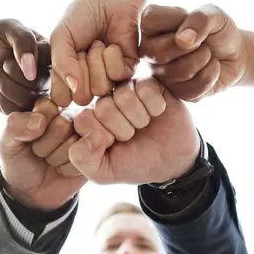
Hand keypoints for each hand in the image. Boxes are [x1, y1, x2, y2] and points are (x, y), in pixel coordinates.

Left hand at [0, 19, 50, 113]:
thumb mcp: (8, 28)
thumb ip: (23, 40)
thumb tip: (32, 72)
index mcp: (50, 54)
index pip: (52, 63)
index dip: (26, 60)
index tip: (11, 51)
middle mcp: (49, 76)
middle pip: (38, 84)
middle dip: (12, 72)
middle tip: (4, 63)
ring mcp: (36, 95)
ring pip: (27, 100)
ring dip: (4, 85)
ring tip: (0, 74)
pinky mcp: (22, 109)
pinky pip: (16, 111)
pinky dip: (1, 99)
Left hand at [0, 98, 85, 210]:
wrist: (31, 193)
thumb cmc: (18, 162)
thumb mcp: (6, 143)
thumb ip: (13, 126)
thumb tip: (40, 122)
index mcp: (47, 107)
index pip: (47, 108)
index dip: (34, 129)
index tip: (28, 139)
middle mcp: (69, 116)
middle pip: (63, 125)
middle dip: (45, 146)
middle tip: (40, 153)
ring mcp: (85, 135)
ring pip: (75, 143)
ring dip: (57, 159)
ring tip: (50, 161)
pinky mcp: (95, 153)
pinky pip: (86, 160)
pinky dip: (68, 170)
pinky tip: (63, 169)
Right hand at [50, 0, 162, 106]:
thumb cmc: (82, 15)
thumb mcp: (61, 37)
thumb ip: (61, 64)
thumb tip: (74, 89)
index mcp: (68, 78)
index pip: (61, 98)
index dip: (63, 78)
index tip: (67, 55)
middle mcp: (88, 83)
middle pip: (82, 97)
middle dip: (82, 68)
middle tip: (85, 47)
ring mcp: (109, 79)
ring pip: (100, 90)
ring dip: (97, 61)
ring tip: (99, 43)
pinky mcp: (129, 71)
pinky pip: (118, 76)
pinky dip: (113, 57)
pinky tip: (113, 44)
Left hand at [68, 78, 199, 184]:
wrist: (171, 162)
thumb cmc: (134, 164)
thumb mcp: (102, 172)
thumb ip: (82, 159)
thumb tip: (90, 134)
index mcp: (87, 118)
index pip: (83, 120)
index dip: (103, 138)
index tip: (113, 146)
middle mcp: (103, 99)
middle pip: (104, 108)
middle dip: (123, 130)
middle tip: (132, 136)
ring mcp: (125, 88)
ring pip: (124, 96)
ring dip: (140, 119)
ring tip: (144, 125)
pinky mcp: (148, 81)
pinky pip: (145, 87)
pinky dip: (155, 107)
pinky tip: (156, 113)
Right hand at [139, 4, 248, 100]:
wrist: (234, 56)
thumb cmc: (218, 31)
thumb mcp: (215, 14)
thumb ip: (199, 19)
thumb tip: (182, 41)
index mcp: (151, 25)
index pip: (149, 21)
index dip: (175, 21)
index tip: (188, 18)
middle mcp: (148, 50)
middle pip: (158, 52)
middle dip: (191, 46)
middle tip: (202, 41)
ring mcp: (159, 74)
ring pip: (175, 72)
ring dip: (203, 60)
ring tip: (208, 54)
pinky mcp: (174, 93)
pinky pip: (189, 90)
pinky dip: (210, 76)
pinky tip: (211, 68)